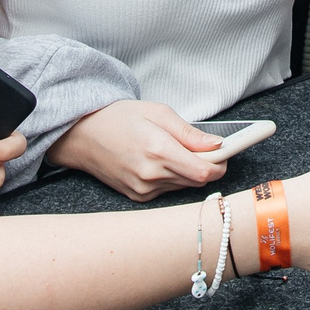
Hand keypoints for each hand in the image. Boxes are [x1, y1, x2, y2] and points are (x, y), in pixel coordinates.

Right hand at [48, 100, 226, 200]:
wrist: (83, 135)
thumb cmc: (119, 118)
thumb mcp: (158, 113)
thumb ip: (190, 133)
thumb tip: (216, 145)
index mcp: (158, 150)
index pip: (204, 171)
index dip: (220, 164)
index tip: (226, 154)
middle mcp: (151, 175)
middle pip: (197, 180)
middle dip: (206, 165)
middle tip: (203, 148)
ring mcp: (143, 189)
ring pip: (183, 186)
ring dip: (188, 172)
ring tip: (173, 151)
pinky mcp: (137, 197)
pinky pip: (167, 191)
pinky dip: (171, 178)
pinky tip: (159, 162)